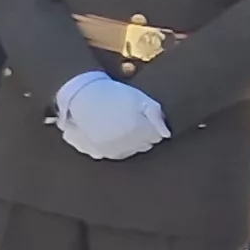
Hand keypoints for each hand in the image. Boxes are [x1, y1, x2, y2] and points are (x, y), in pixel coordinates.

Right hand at [54, 69, 169, 159]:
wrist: (83, 96)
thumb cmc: (114, 95)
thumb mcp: (140, 98)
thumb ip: (156, 115)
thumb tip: (166, 134)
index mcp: (138, 128)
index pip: (157, 136)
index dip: (152, 125)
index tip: (143, 116)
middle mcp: (126, 142)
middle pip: (146, 145)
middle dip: (143, 134)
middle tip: (131, 119)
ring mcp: (112, 148)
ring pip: (132, 151)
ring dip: (131, 141)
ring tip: (121, 125)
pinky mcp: (100, 152)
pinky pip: (118, 154)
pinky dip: (119, 146)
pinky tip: (113, 133)